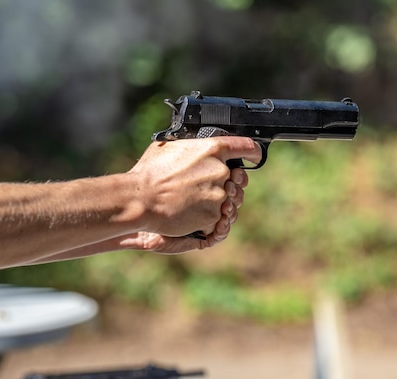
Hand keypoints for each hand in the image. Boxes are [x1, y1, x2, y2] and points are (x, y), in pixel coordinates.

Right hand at [128, 136, 259, 237]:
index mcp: (213, 149)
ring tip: (192, 200)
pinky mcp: (215, 214)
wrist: (142, 200)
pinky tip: (189, 212)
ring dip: (216, 200)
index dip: (253, 151)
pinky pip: (218, 216)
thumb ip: (193, 146)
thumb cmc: (150, 172)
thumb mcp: (171, 146)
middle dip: (227, 182)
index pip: (246, 146)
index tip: (254, 155)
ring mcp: (220, 194)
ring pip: (228, 198)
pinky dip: (207, 216)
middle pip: (237, 177)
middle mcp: (222, 171)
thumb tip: (197, 145)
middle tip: (206, 186)